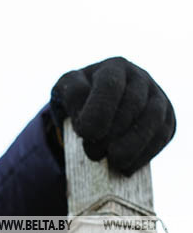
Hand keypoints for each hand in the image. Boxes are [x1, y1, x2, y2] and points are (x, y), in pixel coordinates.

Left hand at [50, 56, 174, 175]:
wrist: (97, 106)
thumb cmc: (79, 97)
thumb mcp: (66, 91)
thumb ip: (72, 96)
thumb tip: (85, 119)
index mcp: (113, 67)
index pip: (110, 85)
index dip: (99, 110)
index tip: (86, 134)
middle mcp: (139, 77)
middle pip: (132, 104)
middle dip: (112, 132)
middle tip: (93, 152)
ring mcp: (156, 96)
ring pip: (152, 119)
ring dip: (133, 144)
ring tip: (114, 161)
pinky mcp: (167, 117)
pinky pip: (162, 134)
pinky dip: (145, 152)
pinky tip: (127, 165)